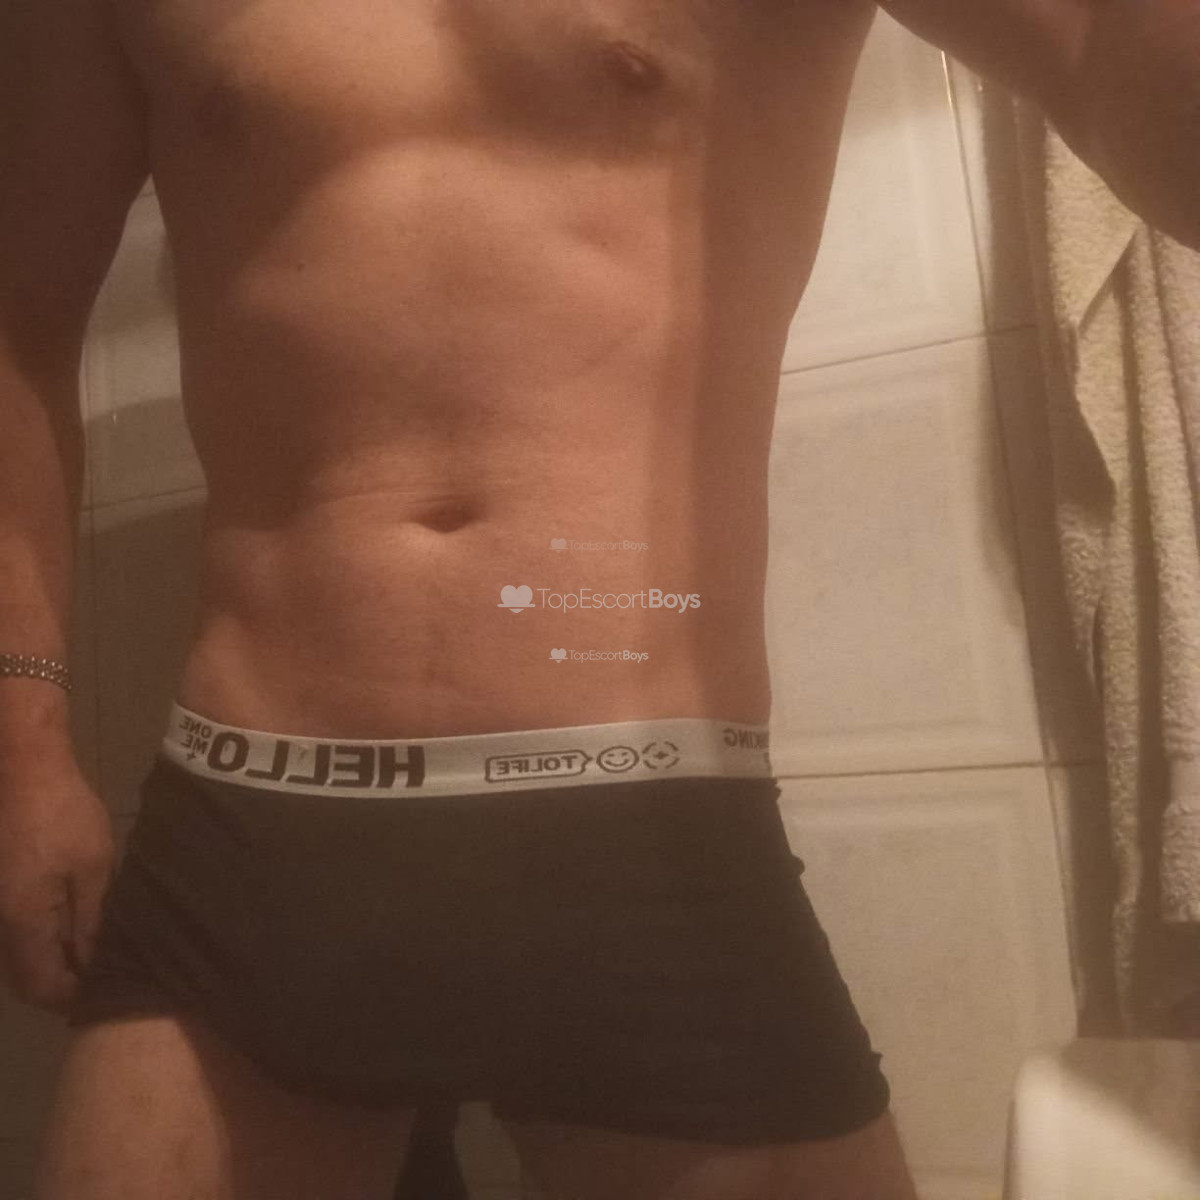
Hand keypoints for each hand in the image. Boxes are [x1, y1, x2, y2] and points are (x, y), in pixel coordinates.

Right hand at [0, 758, 114, 1013]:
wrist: (21, 768)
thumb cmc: (64, 813)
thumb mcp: (93, 865)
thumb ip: (91, 919)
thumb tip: (92, 962)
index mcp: (23, 920)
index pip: (39, 985)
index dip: (70, 997)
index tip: (102, 992)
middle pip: (23, 974)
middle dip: (58, 982)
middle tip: (99, 975)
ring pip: (17, 952)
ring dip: (49, 959)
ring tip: (91, 951)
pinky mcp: (0, 888)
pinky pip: (15, 928)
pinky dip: (39, 936)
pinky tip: (70, 925)